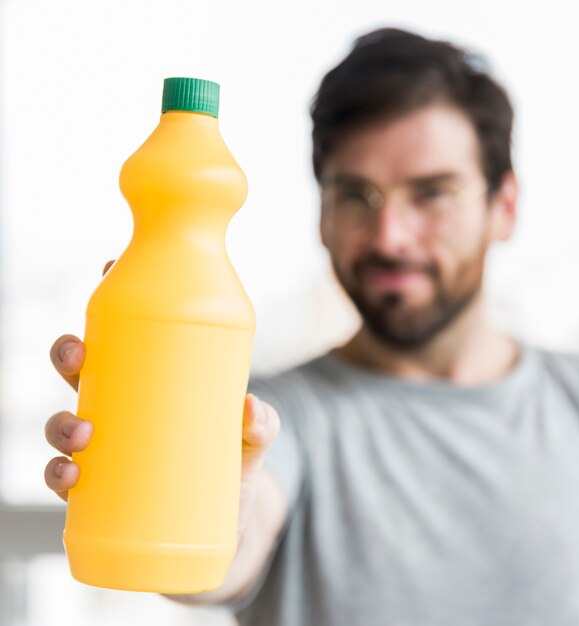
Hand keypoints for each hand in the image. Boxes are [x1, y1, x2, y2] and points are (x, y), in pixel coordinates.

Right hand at [43, 259, 280, 523]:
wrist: (229, 526)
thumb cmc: (236, 468)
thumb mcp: (254, 439)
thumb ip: (261, 424)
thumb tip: (248, 407)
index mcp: (155, 385)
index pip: (128, 336)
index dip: (114, 299)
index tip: (108, 268)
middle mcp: (125, 411)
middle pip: (83, 371)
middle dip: (68, 353)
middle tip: (78, 353)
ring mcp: (111, 450)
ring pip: (65, 422)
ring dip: (58, 422)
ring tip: (82, 433)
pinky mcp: (102, 493)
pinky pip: (64, 479)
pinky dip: (57, 476)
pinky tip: (68, 476)